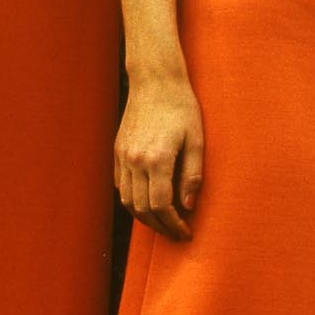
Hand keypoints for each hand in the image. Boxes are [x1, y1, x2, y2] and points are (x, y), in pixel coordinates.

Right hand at [114, 74, 204, 240]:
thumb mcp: (196, 140)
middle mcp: (135, 161)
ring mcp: (123, 156)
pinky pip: (120, 186)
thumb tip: (188, 206)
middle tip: (176, 233)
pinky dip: (132, 200)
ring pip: (128, 201)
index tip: (186, 232)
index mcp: (157, 159)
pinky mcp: (117, 151)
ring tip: (163, 222)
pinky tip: (147, 202)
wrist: (155, 82)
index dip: (174, 225)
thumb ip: (192, 176)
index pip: (162, 206)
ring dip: (144, 217)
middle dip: (160, 227)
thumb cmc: (181, 107)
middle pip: (142, 209)